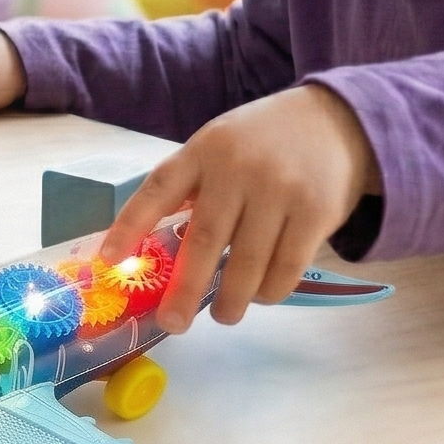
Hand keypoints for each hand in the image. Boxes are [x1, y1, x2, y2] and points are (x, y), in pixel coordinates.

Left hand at [98, 85, 379, 334]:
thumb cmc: (262, 142)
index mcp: (203, 151)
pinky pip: (286, 267)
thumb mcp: (219, 146)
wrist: (335, 120)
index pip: (158, 189)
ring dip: (231, 299)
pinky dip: (270, 291)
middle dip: (184, 289)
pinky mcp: (316, 212)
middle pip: (204, 239)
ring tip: (222, 316)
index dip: (130, 225)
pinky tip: (260, 296)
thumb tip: (159, 250)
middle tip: (173, 323)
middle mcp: (237, 169)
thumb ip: (192, 186)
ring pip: (247, 262)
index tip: (108, 261)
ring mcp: (279, 190)